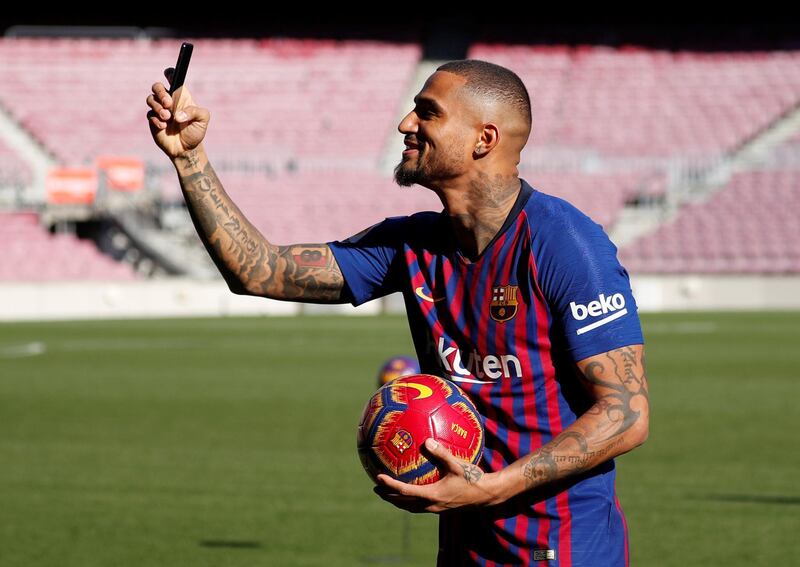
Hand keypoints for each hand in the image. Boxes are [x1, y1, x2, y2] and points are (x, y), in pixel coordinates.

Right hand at [146, 67, 209, 158]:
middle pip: (157, 86)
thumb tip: (178, 114)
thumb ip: (195, 112)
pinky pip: (149, 114)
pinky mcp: (153, 120)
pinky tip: (164, 127)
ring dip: (158, 107)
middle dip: (160, 92)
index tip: (169, 74)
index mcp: (181, 96)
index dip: (170, 73)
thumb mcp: (203, 120)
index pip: (173, 78)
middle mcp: (169, 100)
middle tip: (168, 104)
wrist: (186, 149)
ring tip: (167, 118)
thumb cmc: (195, 132)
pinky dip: (156, 120)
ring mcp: (160, 109)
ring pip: (150, 99)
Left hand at [374, 438, 501, 513]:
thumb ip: (442, 453)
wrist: (486, 495)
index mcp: (432, 495)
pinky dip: (410, 499)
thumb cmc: (473, 479)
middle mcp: (431, 505)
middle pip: (403, 503)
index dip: (389, 484)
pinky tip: (412, 490)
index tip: (377, 477)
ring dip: (398, 500)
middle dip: (388, 496)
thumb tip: (426, 440)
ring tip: (387, 492)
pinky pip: (420, 505)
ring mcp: (436, 508)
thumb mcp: (457, 465)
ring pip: (410, 507)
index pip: (404, 491)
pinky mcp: (441, 508)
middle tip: (376, 487)